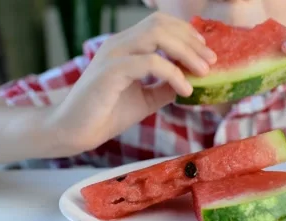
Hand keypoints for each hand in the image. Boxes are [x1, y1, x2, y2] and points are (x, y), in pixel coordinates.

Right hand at [43, 12, 215, 155]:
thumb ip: (165, 86)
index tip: (206, 53)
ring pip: (156, 35)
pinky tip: (185, 90)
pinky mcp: (110, 71)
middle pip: (161, 24)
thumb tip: (192, 82)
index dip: (186, 34)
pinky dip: (173, 73)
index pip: (160, 24)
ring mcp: (113, 55)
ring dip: (185, 52)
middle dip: (191, 41)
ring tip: (203, 72)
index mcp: (126, 46)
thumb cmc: (107, 112)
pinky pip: (149, 62)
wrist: (75, 132)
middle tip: (210, 61)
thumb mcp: (145, 98)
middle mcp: (119, 44)